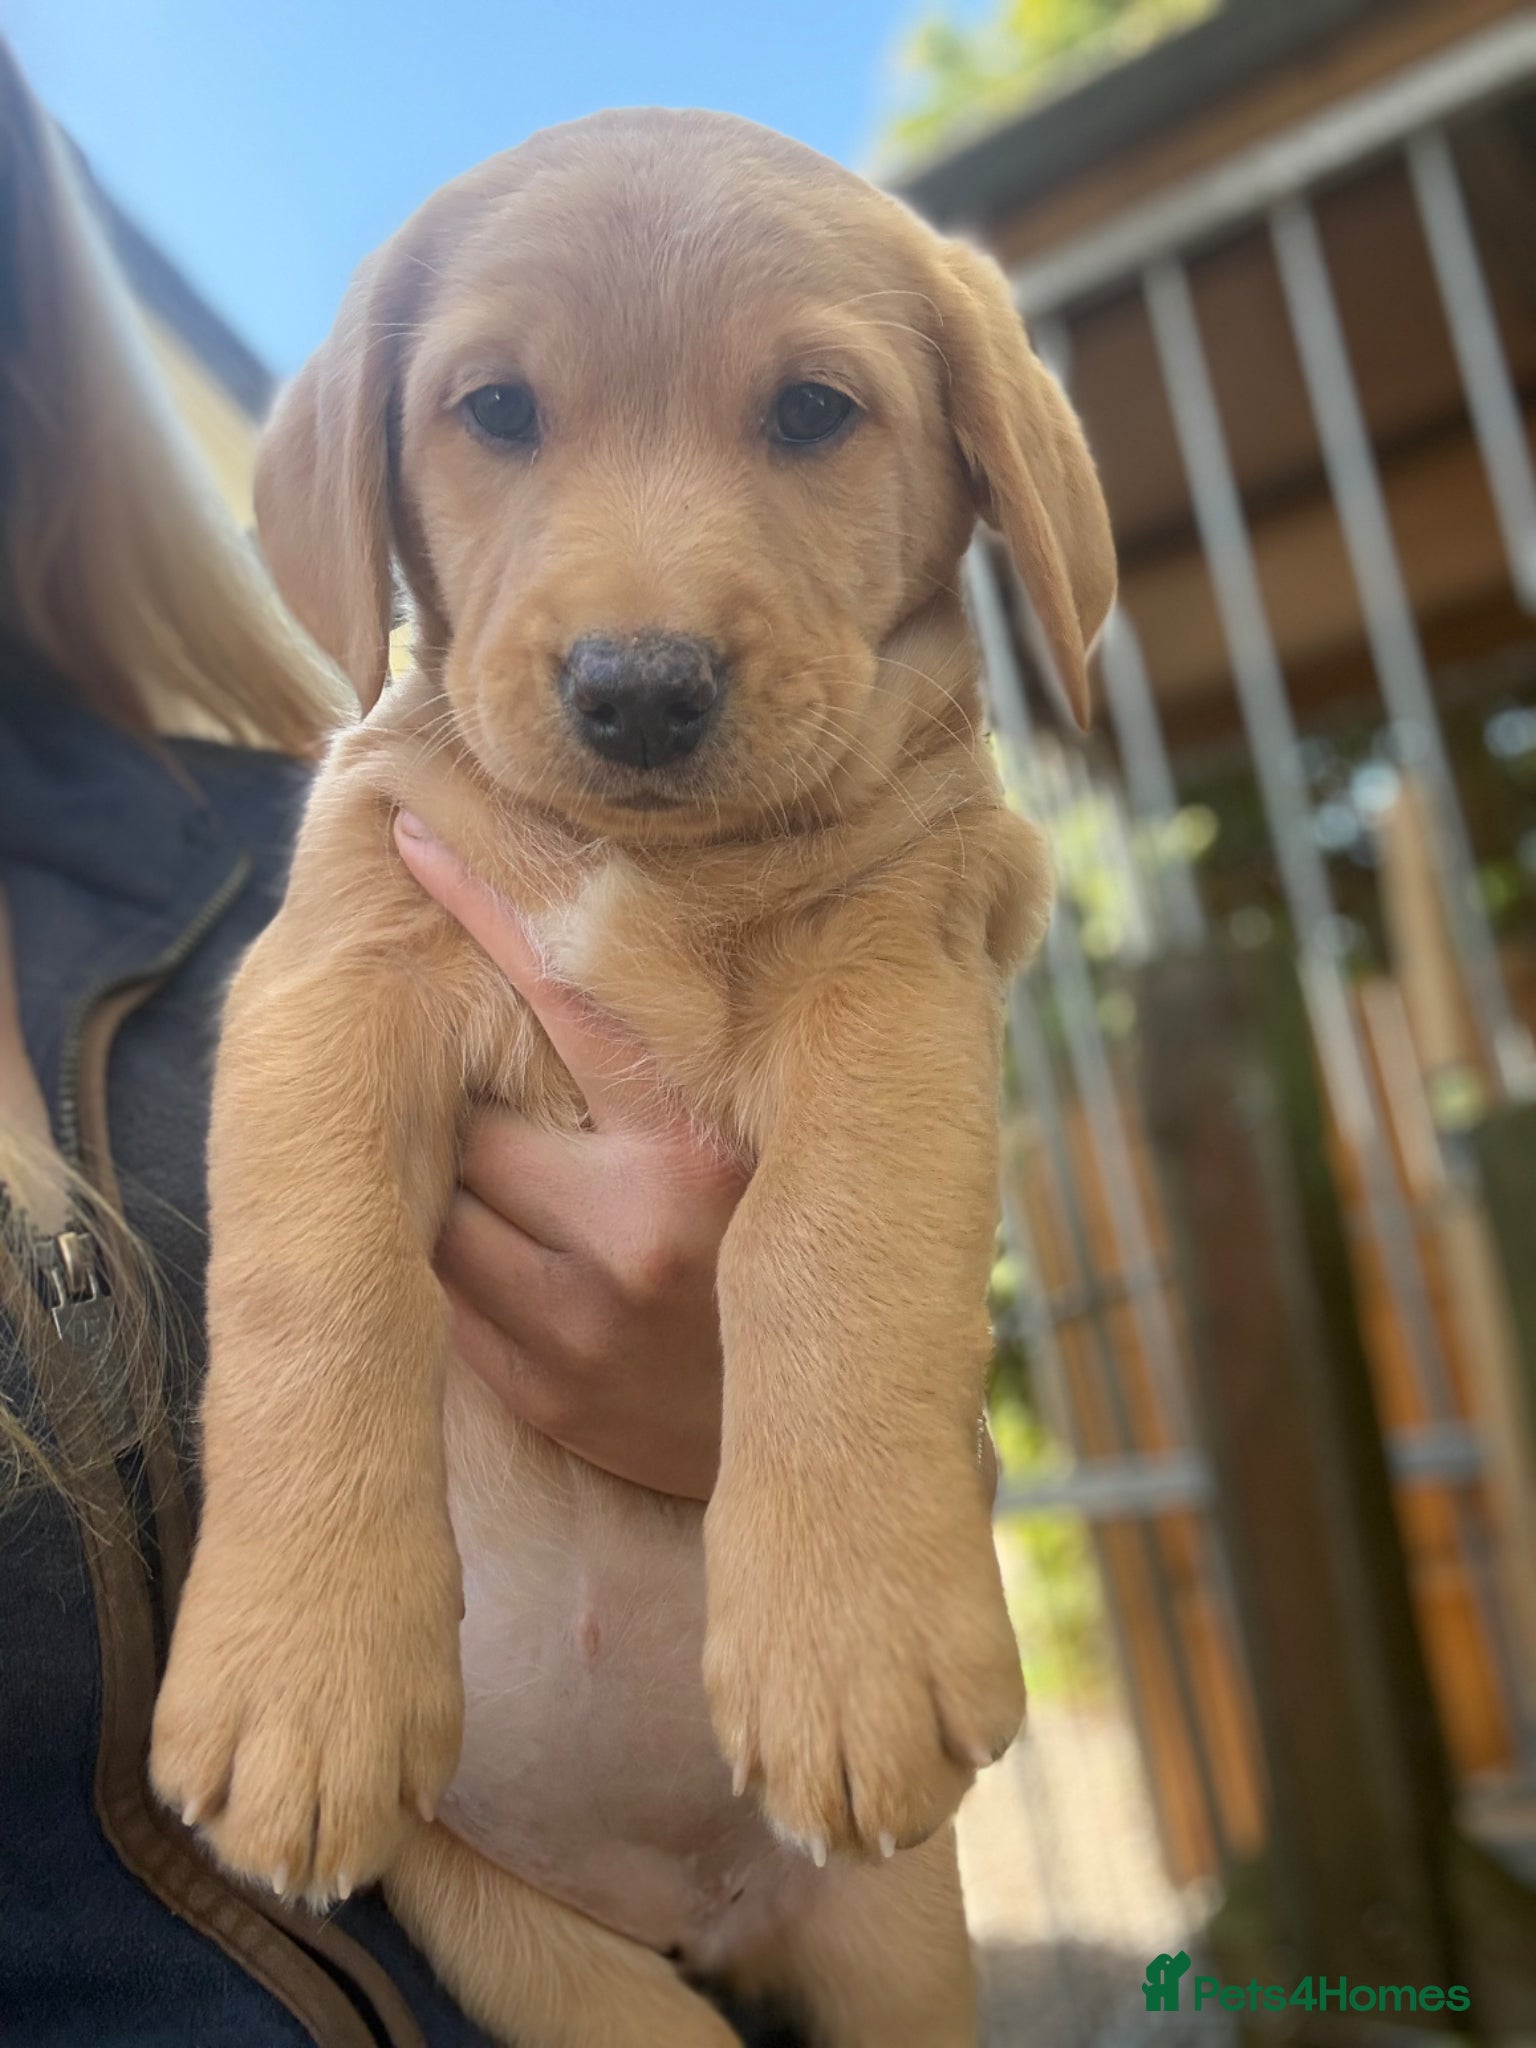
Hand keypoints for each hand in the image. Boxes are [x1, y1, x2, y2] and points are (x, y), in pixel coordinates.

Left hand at [394, 814, 746, 1499]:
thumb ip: (704, 1058)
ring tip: (523, 1192)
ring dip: (457, 1188)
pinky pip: (448, 1294)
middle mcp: (635, 1229)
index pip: (566, 999)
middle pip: (474, 1118)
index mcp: (702, 1147)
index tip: (414, 839)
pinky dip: (462, 1263)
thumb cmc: (797, 1247)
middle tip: (509, 1102)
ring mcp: (578, 1320)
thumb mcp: (777, 1141)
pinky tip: (522, 1262)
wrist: (834, 1428)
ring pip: (443, 1207)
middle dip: (476, 1106)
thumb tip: (626, 927)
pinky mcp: (544, 1389)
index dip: (481, 913)